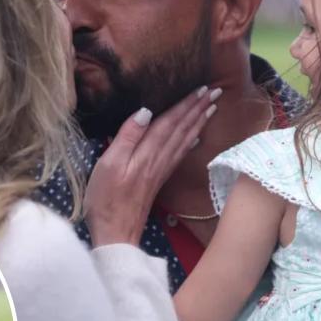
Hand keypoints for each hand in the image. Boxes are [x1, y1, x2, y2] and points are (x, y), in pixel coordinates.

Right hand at [84, 86, 220, 246]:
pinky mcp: (158, 179)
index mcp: (147, 153)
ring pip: (184, 140)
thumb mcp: (108, 164)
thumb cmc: (106, 198)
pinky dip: (190, 142)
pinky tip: (197, 137)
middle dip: (197, 109)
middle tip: (214, 91)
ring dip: (198, 122)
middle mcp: (159, 159)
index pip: (170, 122)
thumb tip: (145, 111)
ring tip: (211, 107)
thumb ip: (127, 137)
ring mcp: (160, 170)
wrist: (116, 232)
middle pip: (182, 129)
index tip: (200, 88)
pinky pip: (180, 154)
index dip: (184, 104)